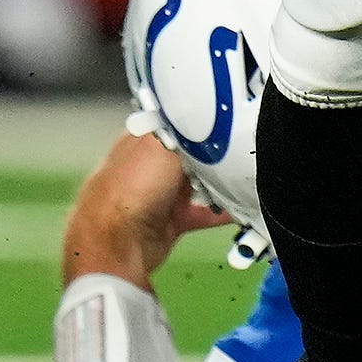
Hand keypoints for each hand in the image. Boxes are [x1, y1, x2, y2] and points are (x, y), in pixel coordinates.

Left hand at [62, 130, 233, 287]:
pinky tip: (239, 208)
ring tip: (244, 178)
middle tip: (239, 151)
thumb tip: (207, 117)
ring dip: (221, 183)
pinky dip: (223, 212)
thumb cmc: (127, 190)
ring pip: (201, 183)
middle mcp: (151, 165)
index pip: (178, 121)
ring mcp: (161, 194)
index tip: (227, 122)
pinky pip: (205, 212)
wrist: (117, 244)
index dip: (202, 120)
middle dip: (216, 154)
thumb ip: (186, 129)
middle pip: (194, 152)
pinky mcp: (172, 219)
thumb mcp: (161, 143)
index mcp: (143, 139)